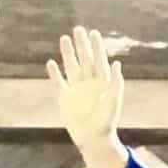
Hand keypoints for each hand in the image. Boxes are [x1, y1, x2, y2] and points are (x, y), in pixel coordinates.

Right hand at [46, 25, 129, 167]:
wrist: (94, 138)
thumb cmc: (107, 121)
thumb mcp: (113, 101)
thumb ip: (116, 83)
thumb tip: (117, 64)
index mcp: (102, 83)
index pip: (99, 60)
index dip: (97, 47)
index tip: (94, 32)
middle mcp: (89, 83)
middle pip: (84, 59)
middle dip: (82, 45)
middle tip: (79, 29)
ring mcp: (76, 89)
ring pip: (71, 66)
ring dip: (68, 53)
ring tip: (64, 38)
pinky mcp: (64, 97)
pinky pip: (58, 82)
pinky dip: (54, 73)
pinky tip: (51, 62)